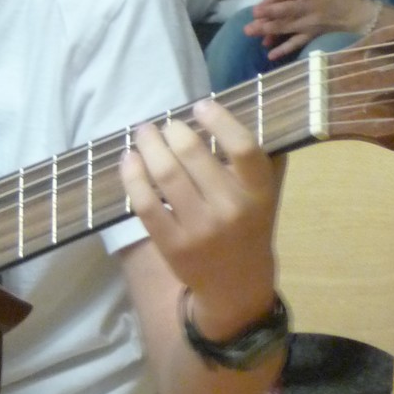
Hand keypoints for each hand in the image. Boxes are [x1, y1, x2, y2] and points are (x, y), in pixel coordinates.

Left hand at [119, 98, 278, 330]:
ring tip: (143, 134)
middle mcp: (231, 210)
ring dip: (148, 146)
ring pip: (165, 174)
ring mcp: (199, 229)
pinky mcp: (172, 244)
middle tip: (163, 125)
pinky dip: (132, 176)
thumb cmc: (247, 229)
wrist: (236, 287)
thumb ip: (258, 161)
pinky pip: (145, 202)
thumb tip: (233, 110)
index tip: (200, 106)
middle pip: (192, 154)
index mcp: (259, 193)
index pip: (242, 147)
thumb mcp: (264, 197)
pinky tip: (129, 160)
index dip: (219, 120)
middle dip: (171, 131)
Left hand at [242, 0, 376, 52]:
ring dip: (270, 29)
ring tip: (251, 31)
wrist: (361, 14)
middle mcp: (314, 8)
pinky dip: (284, 49)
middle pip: (291, 9)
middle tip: (254, 12)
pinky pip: (297, 43)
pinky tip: (270, 55)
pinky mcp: (312, 34)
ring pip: (289, 27)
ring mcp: (312, 23)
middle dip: (272, 11)